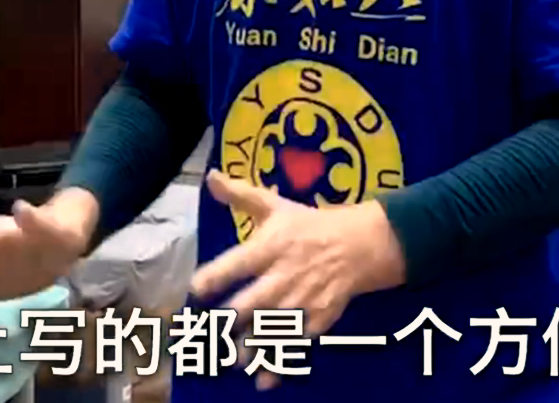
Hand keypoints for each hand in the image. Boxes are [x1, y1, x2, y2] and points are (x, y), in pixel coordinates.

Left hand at [190, 172, 406, 389]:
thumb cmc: (310, 225)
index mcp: (271, 246)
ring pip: (274, 327)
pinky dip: (281, 363)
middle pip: (254, 300)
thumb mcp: (277, 206)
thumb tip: (211, 177)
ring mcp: (302, 299)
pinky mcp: (318, 318)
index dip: (216, 275)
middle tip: (210, 335)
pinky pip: (297, 343)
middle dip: (233, 320)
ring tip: (234, 360)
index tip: (196, 289)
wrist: (361, 245)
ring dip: (253, 345)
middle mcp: (284, 274)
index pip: (238, 262)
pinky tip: (264, 380)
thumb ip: (241, 196)